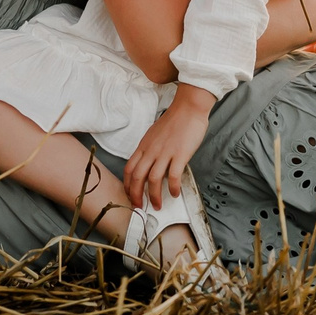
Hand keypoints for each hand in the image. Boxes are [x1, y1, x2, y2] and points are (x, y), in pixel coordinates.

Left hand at [123, 85, 216, 208]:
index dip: (128, 185)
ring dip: (154, 196)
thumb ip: (150, 150)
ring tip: (157, 205)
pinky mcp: (180, 155)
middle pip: (137, 177)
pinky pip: (173, 176)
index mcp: (143, 146)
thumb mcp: (154, 135)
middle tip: (139, 206)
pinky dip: (172, 188)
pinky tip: (174, 193)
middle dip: (136, 195)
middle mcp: (151, 151)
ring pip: (153, 180)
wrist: (188, 108)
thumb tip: (150, 165)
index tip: (130, 195)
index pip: (129, 169)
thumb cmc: (174, 120)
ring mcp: (165, 153)